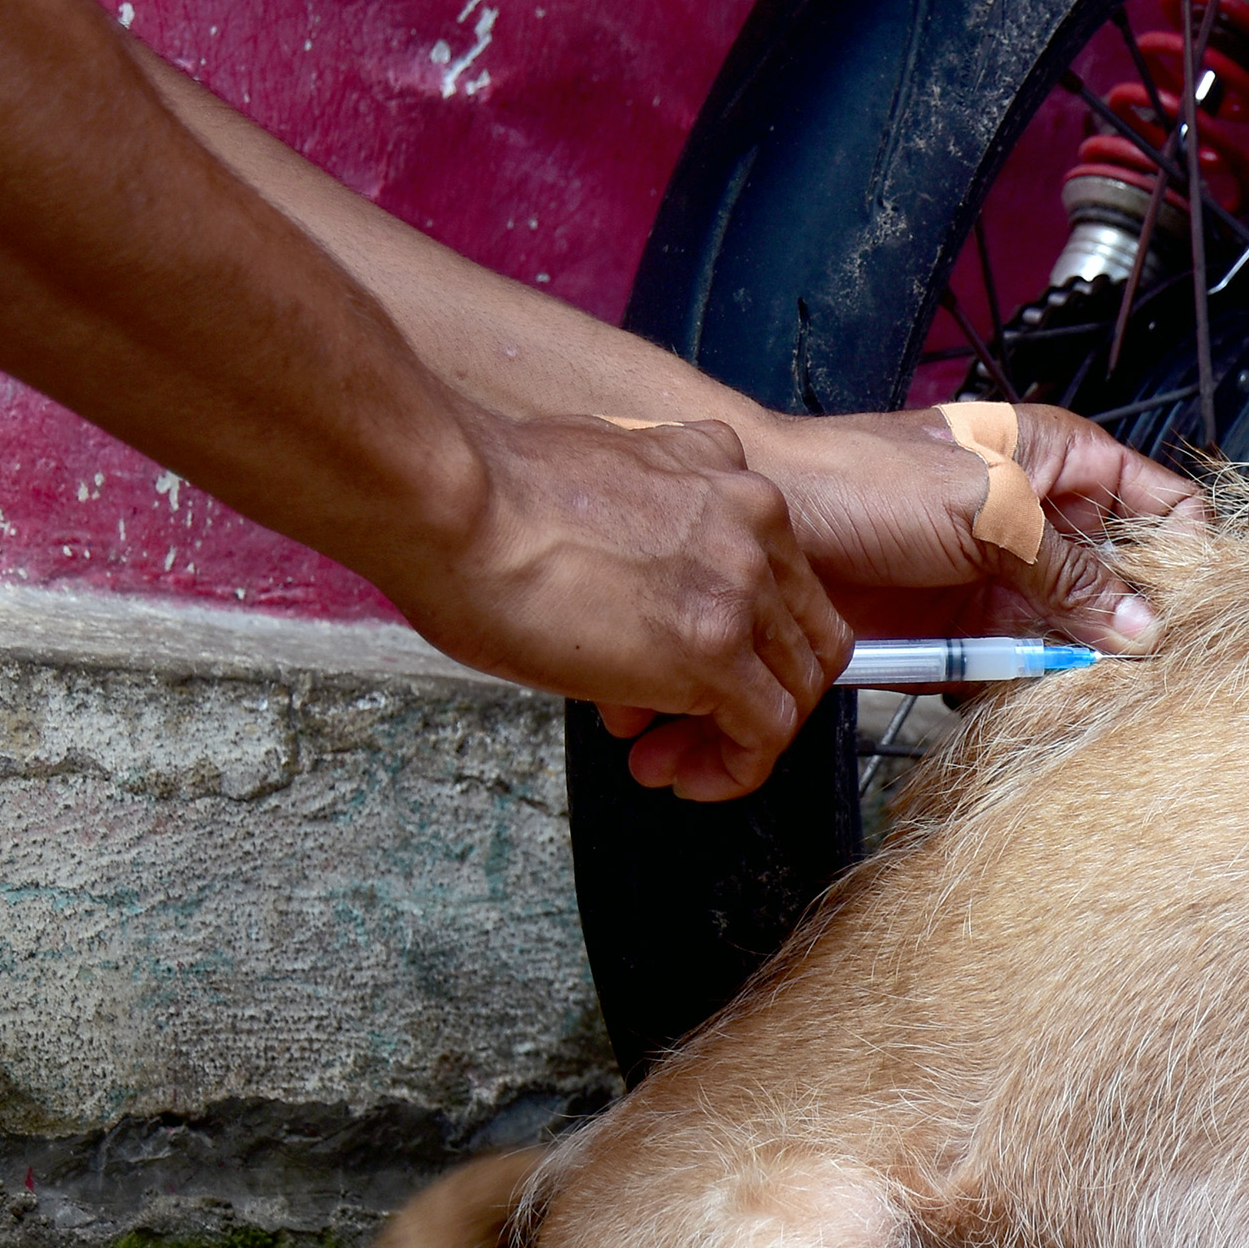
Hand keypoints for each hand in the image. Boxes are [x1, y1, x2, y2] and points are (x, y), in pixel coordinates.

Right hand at [380, 406, 845, 804]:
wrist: (446, 499)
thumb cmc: (481, 495)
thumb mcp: (594, 490)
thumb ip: (644, 534)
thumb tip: (632, 600)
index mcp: (721, 471)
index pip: (783, 573)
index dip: (750, 638)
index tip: (699, 672)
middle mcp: (751, 519)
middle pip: (801, 633)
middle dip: (752, 692)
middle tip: (689, 728)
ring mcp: (740, 584)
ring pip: (794, 686)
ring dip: (738, 737)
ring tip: (670, 761)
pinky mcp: (712, 650)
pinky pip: (766, 732)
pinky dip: (736, 769)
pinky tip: (682, 777)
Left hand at [598, 403, 1206, 796]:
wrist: (763, 522)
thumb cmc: (860, 480)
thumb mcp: (987, 511)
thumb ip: (1069, 566)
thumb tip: (1141, 625)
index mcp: (1057, 462)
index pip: (1157, 502)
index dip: (1182, 553)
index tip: (1191, 607)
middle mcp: (1037, 522)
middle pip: (1123, 582)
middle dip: (1134, 626)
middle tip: (1148, 670)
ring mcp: (1001, 579)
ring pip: (1073, 634)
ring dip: (1080, 666)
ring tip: (1094, 694)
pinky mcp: (961, 632)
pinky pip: (1015, 670)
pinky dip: (1024, 690)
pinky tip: (1034, 703)